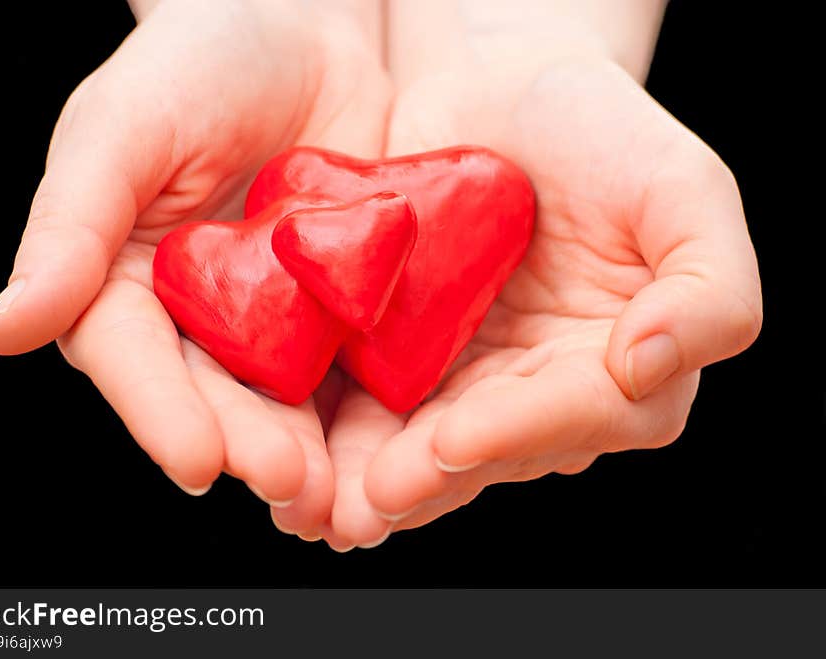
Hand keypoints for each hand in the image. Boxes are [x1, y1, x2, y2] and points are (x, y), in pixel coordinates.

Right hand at [0, 0, 390, 532]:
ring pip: (286, 394)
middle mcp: (198, 312)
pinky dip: (367, 403)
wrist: (307, 22)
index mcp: (126, 283)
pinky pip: (354, 355)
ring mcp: (276, 312)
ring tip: (340, 493)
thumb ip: (67, 228)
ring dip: (311, 448)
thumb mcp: (122, 129)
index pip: (136, 362)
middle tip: (288, 488)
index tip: (195, 466)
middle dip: (250, 444)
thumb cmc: (199, 59)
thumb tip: (0, 329)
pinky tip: (390, 441)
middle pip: (217, 394)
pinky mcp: (342, 299)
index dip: (162, 416)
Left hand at [311, 15, 760, 547]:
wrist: (498, 89)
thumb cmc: (597, 131)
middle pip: (492, 449)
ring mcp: (470, 383)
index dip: (520, 430)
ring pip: (427, 447)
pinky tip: (303, 462)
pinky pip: (375, 407)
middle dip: (431, 478)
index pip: (580, 412)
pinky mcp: (406, 362)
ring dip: (375, 482)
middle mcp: (544, 390)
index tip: (454, 439)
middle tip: (369, 502)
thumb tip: (648, 366)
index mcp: (620, 365)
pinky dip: (339, 437)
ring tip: (325, 506)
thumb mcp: (682, 188)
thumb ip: (709, 286)